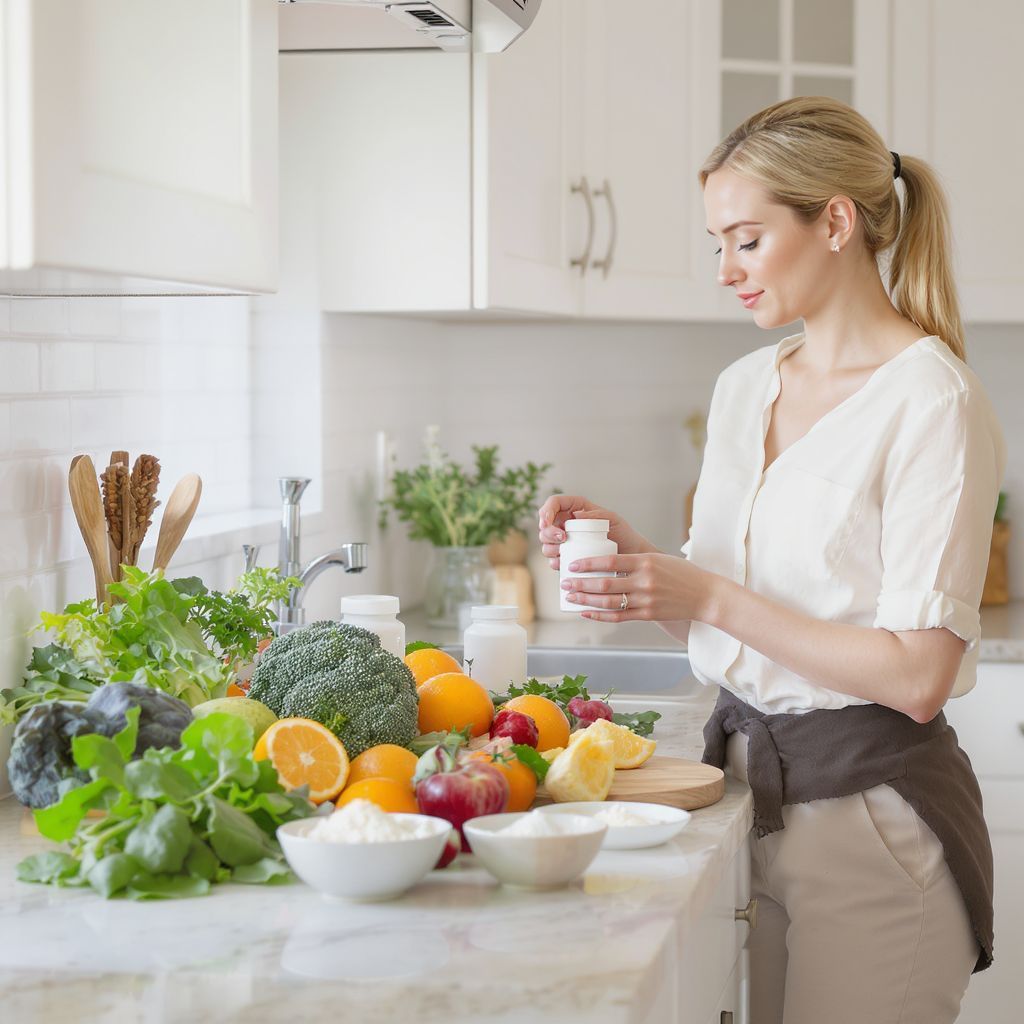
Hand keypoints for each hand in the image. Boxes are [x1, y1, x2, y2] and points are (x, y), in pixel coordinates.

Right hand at [537, 494, 655, 568]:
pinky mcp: (567, 557)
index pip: (554, 503)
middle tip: (562, 539)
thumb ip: (596, 514)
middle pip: (545, 525)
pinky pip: (552, 560)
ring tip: (563, 552)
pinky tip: (563, 564)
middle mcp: (567, 523)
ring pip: (546, 543)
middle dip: (548, 533)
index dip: (546, 511)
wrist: (630, 557)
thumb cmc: (623, 534)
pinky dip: (555, 562)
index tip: (547, 523)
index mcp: (576, 508)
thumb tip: (576, 514)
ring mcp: (565, 541)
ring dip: (550, 548)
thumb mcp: (612, 520)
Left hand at [560, 551, 717, 623]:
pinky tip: (585, 613)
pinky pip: (619, 616)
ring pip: (609, 602)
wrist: (704, 595)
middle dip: (581, 584)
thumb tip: (604, 560)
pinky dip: (600, 615)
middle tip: (564, 583)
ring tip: (570, 597)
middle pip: (605, 584)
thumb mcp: (657, 558)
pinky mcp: (648, 614)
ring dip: (586, 601)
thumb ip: (634, 560)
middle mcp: (644, 581)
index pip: (610, 561)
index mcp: (645, 561)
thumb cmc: (680, 573)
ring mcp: (646, 599)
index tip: (572, 565)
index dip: (588, 564)